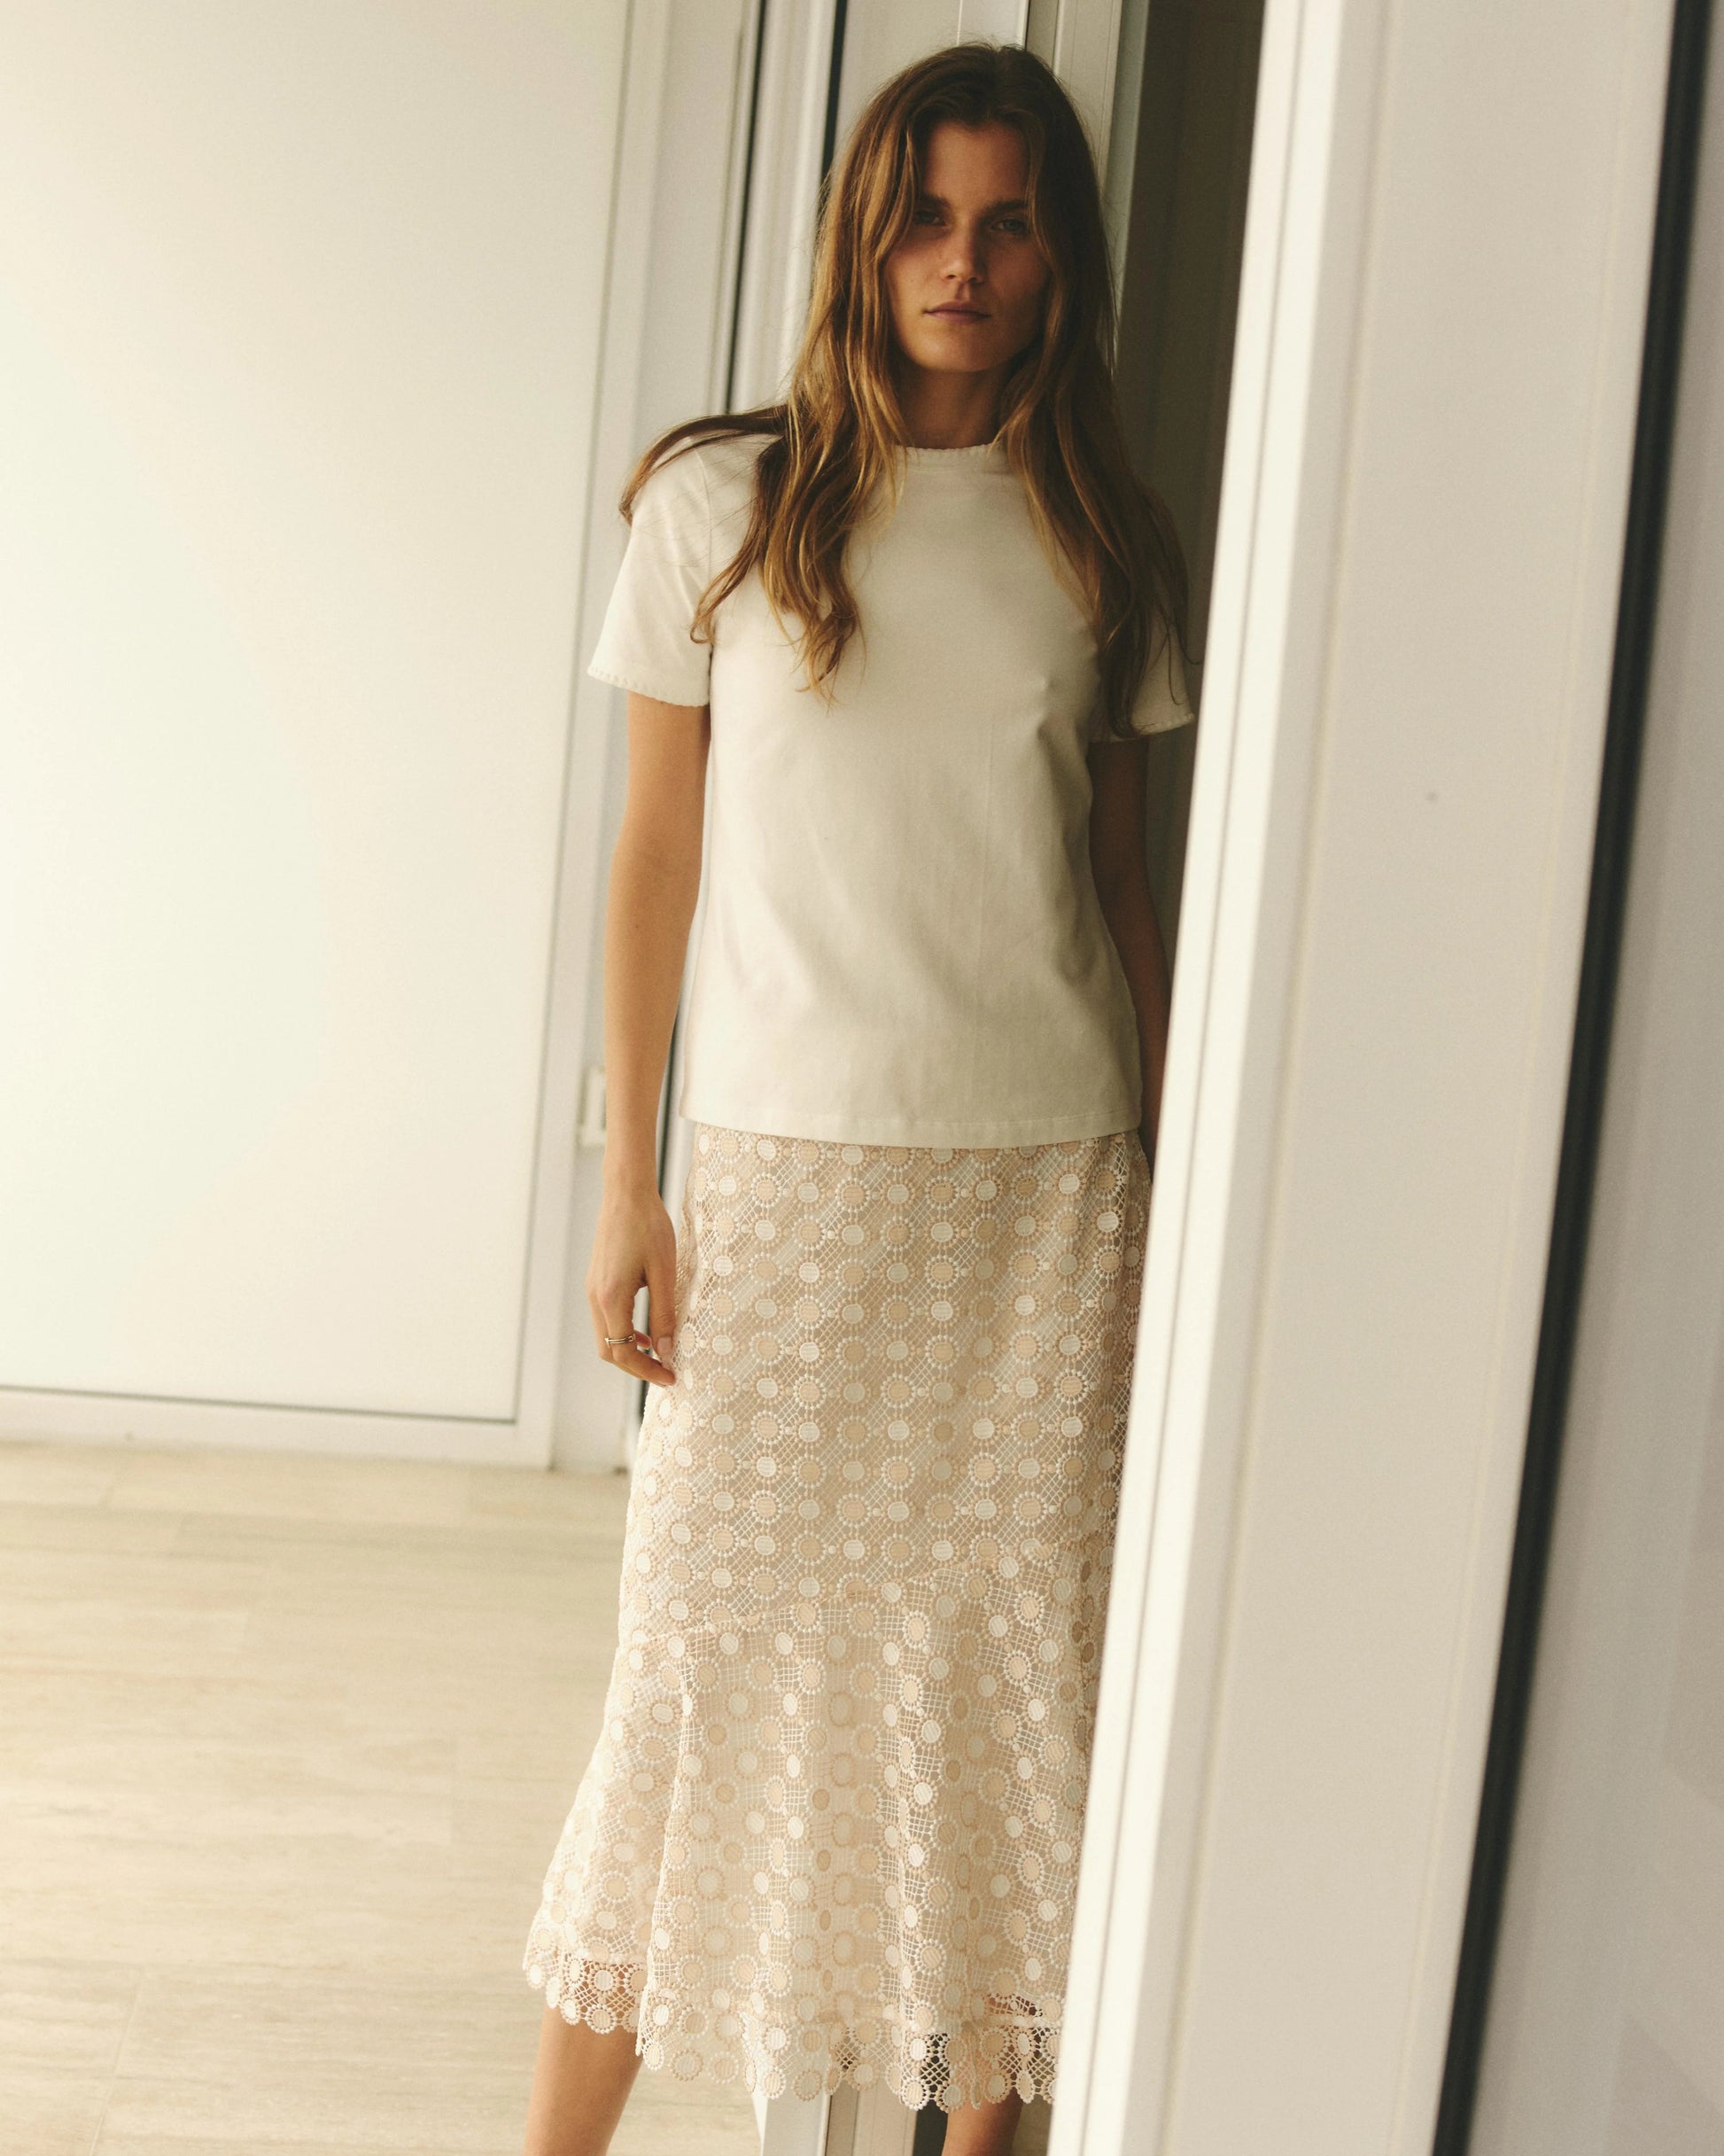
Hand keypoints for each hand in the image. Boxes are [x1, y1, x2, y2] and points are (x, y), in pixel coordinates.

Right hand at [587, 1178, 677, 1386]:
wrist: (626, 1193)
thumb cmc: (649, 1227)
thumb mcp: (664, 1273)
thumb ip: (664, 1314)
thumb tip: (665, 1351)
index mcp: (610, 1299)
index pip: (623, 1353)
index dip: (646, 1371)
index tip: (671, 1377)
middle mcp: (595, 1298)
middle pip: (608, 1351)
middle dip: (636, 1367)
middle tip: (666, 1372)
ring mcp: (592, 1289)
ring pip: (605, 1337)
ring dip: (629, 1351)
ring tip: (659, 1355)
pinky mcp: (596, 1281)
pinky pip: (605, 1319)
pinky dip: (623, 1333)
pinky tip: (645, 1332)